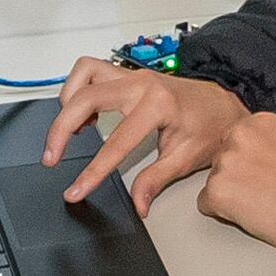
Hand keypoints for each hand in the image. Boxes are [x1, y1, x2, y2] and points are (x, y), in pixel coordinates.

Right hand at [42, 63, 244, 208]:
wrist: (224, 105)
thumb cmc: (210, 126)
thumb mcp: (186, 158)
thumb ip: (156, 181)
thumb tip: (137, 204)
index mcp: (159, 105)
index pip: (115, 142)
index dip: (92, 171)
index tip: (76, 189)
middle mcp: (142, 84)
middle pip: (86, 97)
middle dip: (61, 128)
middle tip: (52, 157)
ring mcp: (134, 76)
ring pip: (84, 73)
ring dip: (68, 100)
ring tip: (67, 131)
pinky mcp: (129, 76)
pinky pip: (91, 71)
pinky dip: (78, 90)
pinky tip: (82, 116)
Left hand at [198, 111, 275, 251]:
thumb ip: (266, 143)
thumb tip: (252, 156)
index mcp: (259, 121)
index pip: (234, 138)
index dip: (247, 160)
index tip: (260, 170)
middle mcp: (239, 135)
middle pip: (221, 158)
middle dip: (235, 175)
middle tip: (261, 189)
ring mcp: (225, 162)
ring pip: (213, 181)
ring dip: (229, 193)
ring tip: (260, 202)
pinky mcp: (216, 190)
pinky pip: (206, 204)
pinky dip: (222, 212)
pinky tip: (249, 213)